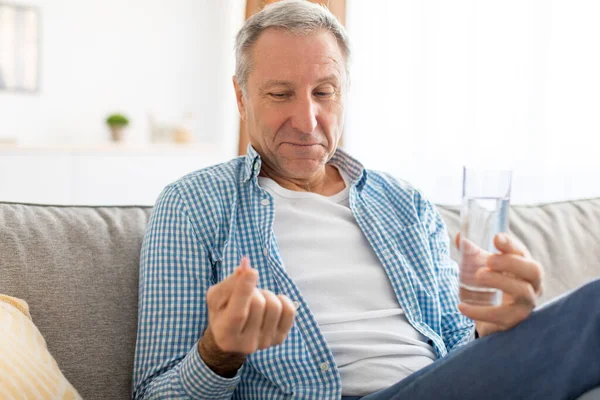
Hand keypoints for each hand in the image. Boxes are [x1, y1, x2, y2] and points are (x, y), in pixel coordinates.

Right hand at [200, 257, 295, 374]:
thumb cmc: (222, 312)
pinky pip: (289, 311)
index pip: (239, 313)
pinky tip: (271, 302)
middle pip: (258, 304)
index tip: (251, 271)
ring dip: (266, 295)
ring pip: (275, 306)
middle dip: (253, 290)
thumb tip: (246, 267)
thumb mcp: (216, 297)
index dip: (245, 290)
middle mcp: (246, 344)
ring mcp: (264, 342)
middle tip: (247, 293)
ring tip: (257, 299)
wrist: (232, 336)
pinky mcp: (279, 338)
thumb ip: (229, 283)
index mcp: (226, 334)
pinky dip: (282, 300)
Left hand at [455, 233, 543, 336]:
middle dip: (511, 262)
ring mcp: (525, 305)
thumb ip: (471, 253)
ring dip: (500, 281)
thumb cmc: (489, 287)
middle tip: (488, 260)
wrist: (488, 319)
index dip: (511, 245)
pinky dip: (480, 311)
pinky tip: (461, 306)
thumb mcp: (482, 268)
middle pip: (533, 270)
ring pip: (523, 291)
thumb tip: (461, 237)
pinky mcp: (514, 322)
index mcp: (523, 268)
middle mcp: (531, 285)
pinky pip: (501, 316)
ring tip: (478, 276)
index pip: (523, 253)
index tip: (496, 238)